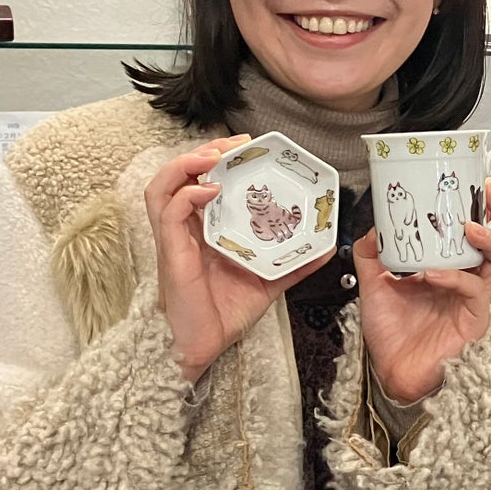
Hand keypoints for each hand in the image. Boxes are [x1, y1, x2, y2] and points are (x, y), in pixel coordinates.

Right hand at [146, 135, 328, 382]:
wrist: (202, 345)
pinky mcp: (170, 251)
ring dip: (186, 163)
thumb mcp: (268, 278)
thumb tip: (327, 248)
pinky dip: (187, 194)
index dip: (218, 156)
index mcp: (203, 227)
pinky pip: (169, 212)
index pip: (202, 179)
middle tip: (235, 144)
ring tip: (214, 156)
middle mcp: (185, 227)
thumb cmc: (224, 313)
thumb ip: (294, 262)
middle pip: (180, 173)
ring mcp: (174, 237)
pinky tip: (210, 190)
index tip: (246, 146)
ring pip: (163, 185)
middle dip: (205, 150)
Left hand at [355, 180, 490, 403]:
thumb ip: (373, 255)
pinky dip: (454, 278)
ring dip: (489, 240)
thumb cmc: (393, 335)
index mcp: (452, 269)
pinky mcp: (473, 319)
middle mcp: (468, 281)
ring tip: (470, 227)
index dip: (481, 208)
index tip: (474, 184)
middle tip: (490, 194)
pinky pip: (473, 291)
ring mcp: (474, 300)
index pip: (477, 233)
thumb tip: (375, 228)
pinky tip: (432, 274)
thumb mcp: (375, 285)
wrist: (391, 372)